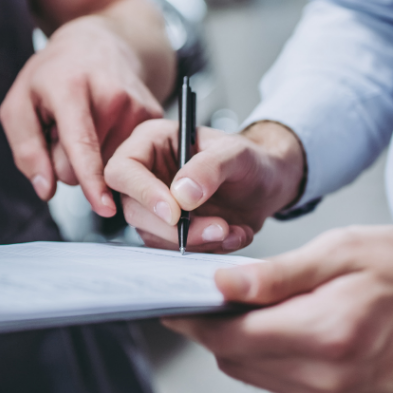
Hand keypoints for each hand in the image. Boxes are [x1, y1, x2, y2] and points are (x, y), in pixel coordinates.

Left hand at [0, 15, 163, 216]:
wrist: (100, 44)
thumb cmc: (54, 75)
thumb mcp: (20, 102)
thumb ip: (26, 149)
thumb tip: (46, 190)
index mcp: (71, 88)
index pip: (82, 144)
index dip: (91, 179)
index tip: (105, 207)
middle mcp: (112, 97)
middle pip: (86, 167)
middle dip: (67, 160)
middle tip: (65, 127)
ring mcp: (138, 107)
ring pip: (106, 167)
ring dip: (91, 156)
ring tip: (87, 122)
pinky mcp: (154, 117)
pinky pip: (126, 159)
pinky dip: (109, 150)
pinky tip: (105, 125)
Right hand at [105, 119, 304, 252]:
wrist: (268, 184)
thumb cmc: (250, 159)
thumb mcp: (236, 153)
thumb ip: (210, 167)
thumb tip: (181, 195)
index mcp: (151, 143)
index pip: (123, 170)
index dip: (143, 193)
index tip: (175, 212)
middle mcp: (147, 174)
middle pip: (134, 209)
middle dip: (176, 227)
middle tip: (217, 226)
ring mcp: (156, 205)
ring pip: (153, 234)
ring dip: (195, 240)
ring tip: (231, 229)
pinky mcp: (169, 230)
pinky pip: (174, 249)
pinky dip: (205, 248)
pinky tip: (232, 234)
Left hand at [164, 226, 392, 392]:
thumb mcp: (342, 251)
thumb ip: (278, 274)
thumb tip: (223, 284)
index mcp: (326, 334)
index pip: (232, 337)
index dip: (194, 319)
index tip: (170, 299)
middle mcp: (328, 375)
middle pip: (235, 358)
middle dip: (211, 327)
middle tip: (202, 291)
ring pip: (252, 372)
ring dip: (235, 340)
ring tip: (238, 300)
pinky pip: (279, 379)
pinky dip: (263, 352)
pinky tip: (270, 320)